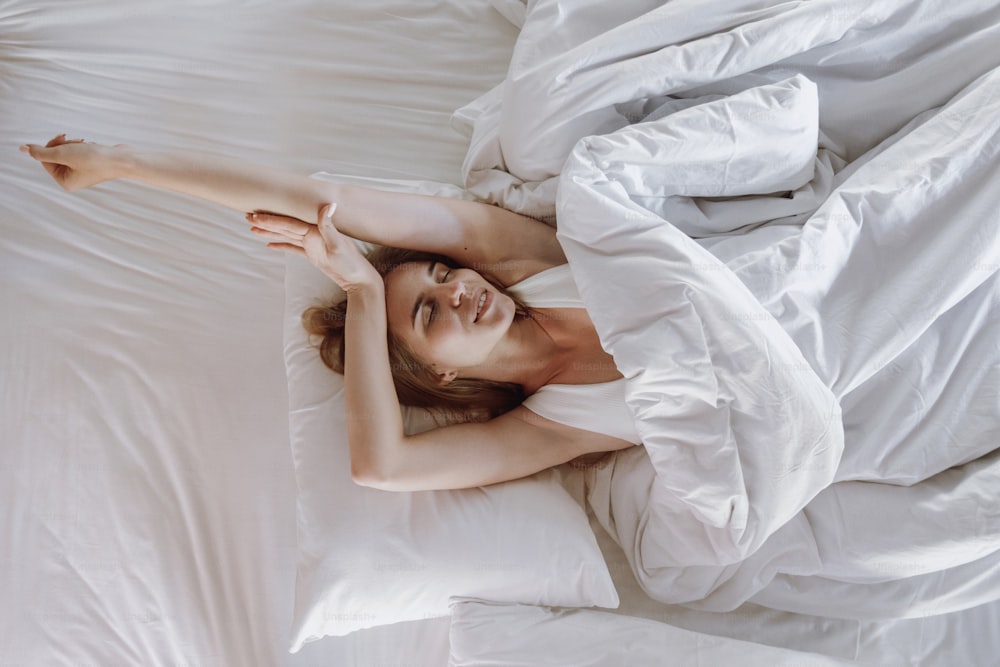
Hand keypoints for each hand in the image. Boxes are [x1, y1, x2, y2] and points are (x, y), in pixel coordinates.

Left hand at [19, 134, 125, 190]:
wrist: (123, 159)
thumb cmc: (96, 160)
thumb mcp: (63, 153)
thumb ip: (40, 152)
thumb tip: (23, 149)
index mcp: (65, 182)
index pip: (46, 160)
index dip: (51, 147)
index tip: (62, 139)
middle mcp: (73, 180)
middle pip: (56, 156)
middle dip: (64, 145)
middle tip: (75, 141)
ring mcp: (83, 173)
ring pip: (67, 152)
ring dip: (73, 145)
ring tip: (85, 144)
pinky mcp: (91, 165)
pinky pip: (78, 152)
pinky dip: (82, 147)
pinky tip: (92, 147)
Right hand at [248, 205, 381, 292]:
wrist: (359, 280)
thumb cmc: (351, 263)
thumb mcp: (339, 245)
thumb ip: (329, 226)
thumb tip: (328, 205)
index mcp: (316, 230)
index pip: (289, 223)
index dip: (272, 220)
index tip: (256, 216)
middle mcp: (313, 234)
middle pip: (285, 226)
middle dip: (266, 222)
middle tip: (247, 217)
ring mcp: (312, 244)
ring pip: (286, 236)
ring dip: (270, 232)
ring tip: (252, 229)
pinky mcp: (313, 255)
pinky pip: (293, 248)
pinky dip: (281, 246)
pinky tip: (269, 245)